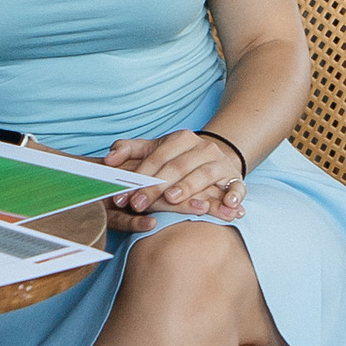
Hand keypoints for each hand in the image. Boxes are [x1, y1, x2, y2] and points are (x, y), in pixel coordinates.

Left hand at [104, 130, 245, 224]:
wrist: (214, 161)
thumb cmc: (177, 160)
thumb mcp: (153, 150)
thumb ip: (129, 150)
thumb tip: (108, 159)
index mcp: (182, 139)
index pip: (158, 157)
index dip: (140, 176)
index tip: (124, 196)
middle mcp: (203, 148)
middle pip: (177, 168)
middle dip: (156, 187)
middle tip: (139, 205)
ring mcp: (220, 164)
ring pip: (204, 175)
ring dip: (189, 188)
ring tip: (173, 199)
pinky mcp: (235, 179)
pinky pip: (237, 188)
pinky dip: (233, 196)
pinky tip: (227, 206)